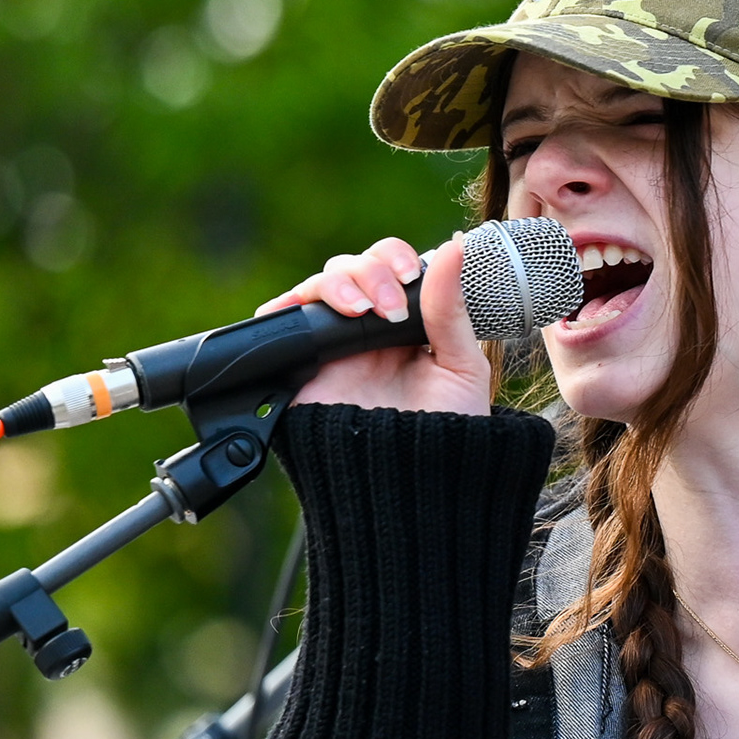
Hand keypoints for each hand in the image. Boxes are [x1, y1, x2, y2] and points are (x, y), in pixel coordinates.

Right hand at [256, 235, 491, 416]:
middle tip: (389, 308)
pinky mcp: (300, 372)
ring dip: (337, 285)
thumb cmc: (447, 438)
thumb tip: (454, 245)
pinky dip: (282, 308)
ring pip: (316, 289)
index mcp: (404, 324)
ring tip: (360, 311)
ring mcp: (331, 351)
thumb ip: (451, 309)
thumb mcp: (460, 368)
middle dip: (367, 272)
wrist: (415, 493)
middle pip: (348, 269)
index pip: (388, 266)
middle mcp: (365, 333)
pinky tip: (303, 309)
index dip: (393, 258)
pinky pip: (278, 327)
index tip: (410, 275)